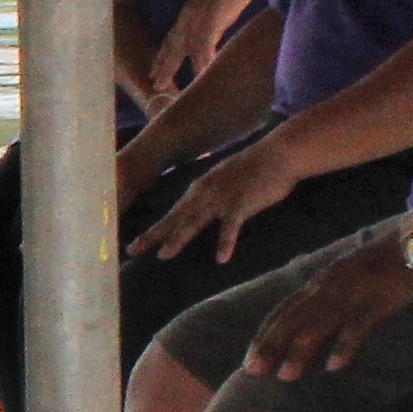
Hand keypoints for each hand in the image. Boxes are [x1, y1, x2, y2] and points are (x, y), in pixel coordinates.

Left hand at [132, 143, 291, 265]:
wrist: (280, 153)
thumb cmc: (256, 168)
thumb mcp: (226, 180)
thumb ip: (214, 195)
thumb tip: (204, 209)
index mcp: (201, 188)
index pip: (173, 212)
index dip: (154, 229)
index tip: (135, 244)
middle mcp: (206, 192)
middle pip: (175, 217)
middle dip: (153, 235)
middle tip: (133, 250)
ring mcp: (223, 197)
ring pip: (195, 221)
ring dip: (179, 238)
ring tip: (164, 255)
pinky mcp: (242, 203)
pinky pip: (232, 226)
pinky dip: (226, 242)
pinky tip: (221, 258)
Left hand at [149, 0, 274, 97]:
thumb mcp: (214, 15)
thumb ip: (208, 32)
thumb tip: (207, 52)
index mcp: (188, 15)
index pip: (171, 39)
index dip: (163, 56)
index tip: (154, 72)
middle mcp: (188, 16)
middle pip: (173, 45)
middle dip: (164, 66)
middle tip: (156, 84)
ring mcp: (199, 16)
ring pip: (185, 46)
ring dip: (178, 66)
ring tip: (172, 84)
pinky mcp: (212, 15)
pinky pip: (205, 41)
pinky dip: (203, 57)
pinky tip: (201, 71)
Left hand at [243, 237, 412, 379]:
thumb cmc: (381, 264)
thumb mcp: (345, 278)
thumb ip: (326, 299)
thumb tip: (306, 327)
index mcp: (320, 283)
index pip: (283, 311)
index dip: (264, 335)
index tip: (249, 358)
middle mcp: (329, 288)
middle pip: (293, 319)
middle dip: (270, 346)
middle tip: (252, 371)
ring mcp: (352, 295)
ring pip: (319, 325)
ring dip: (299, 351)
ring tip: (284, 376)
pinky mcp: (377, 303)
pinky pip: (357, 327)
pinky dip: (344, 346)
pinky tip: (333, 367)